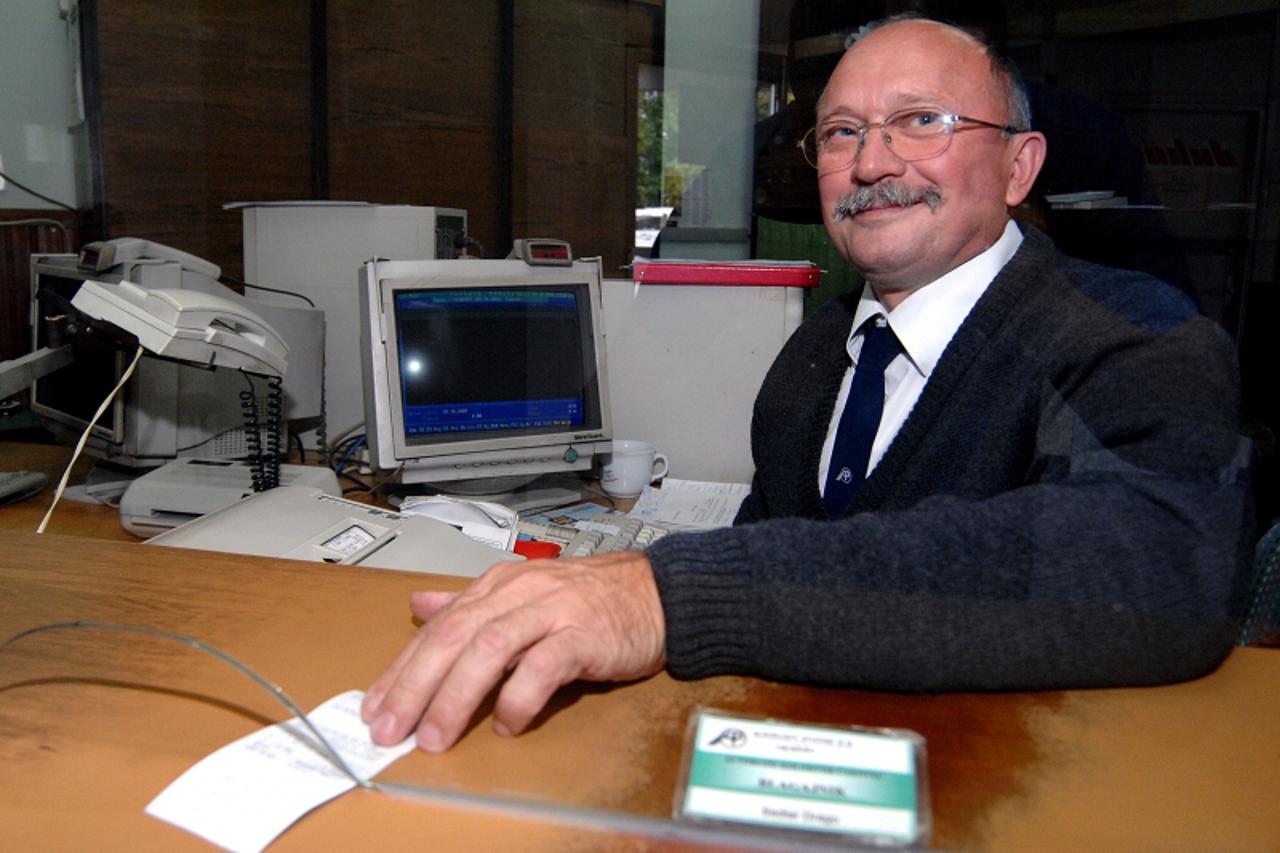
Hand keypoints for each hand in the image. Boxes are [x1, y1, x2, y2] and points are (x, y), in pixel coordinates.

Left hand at [361, 551, 666, 751]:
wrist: (657, 592)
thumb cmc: (590, 599)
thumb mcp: (523, 593)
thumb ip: (471, 604)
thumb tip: (421, 606)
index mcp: (499, 586)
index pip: (437, 627)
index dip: (402, 668)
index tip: (375, 705)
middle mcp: (518, 594)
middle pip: (453, 637)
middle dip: (415, 685)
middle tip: (391, 727)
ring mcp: (551, 612)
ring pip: (490, 650)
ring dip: (457, 696)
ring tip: (436, 735)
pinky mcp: (583, 635)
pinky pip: (544, 666)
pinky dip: (521, 696)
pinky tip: (508, 723)